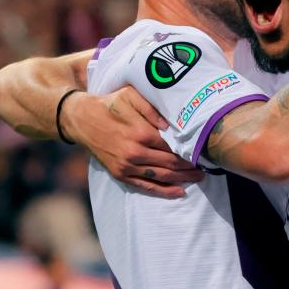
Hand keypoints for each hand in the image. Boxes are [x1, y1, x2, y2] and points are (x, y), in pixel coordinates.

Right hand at [63, 87, 203, 197]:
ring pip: (161, 177)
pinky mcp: (120, 174)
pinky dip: (163, 190)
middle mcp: (135, 152)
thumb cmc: (110, 104)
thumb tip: (171, 125)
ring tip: (199, 178)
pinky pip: (145, 185)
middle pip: (171, 164)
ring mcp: (127, 166)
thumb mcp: (131, 95)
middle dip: (190, 167)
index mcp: (141, 133)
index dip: (190, 151)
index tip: (204, 151)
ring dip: (182, 179)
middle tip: (207, 167)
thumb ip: (153, 109)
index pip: (173, 146)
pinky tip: (179, 192)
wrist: (82, 119)